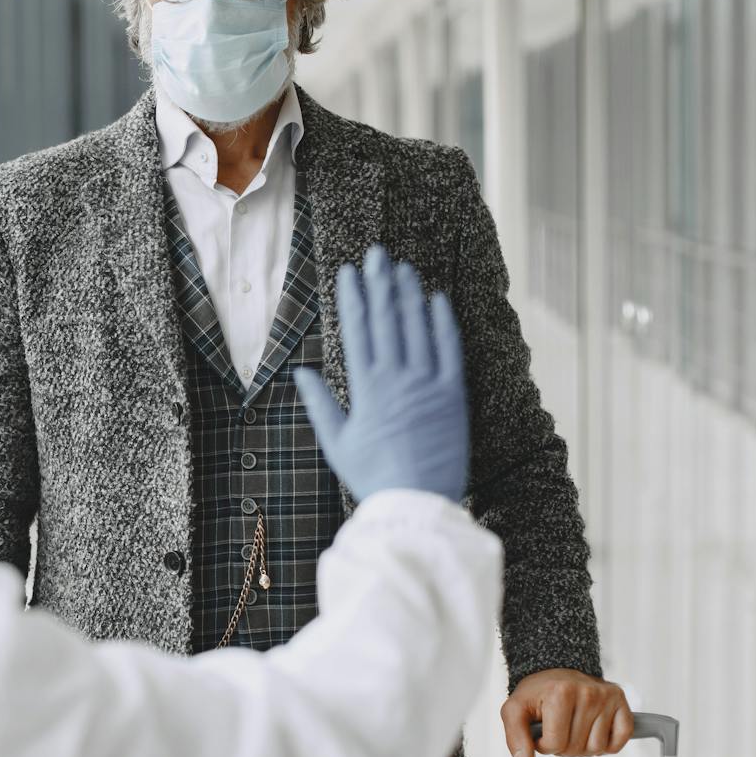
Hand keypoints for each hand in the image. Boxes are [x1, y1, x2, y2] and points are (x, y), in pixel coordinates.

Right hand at [293, 245, 467, 503]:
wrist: (416, 502)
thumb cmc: (372, 476)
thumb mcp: (336, 442)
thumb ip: (319, 404)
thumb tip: (301, 371)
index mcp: (365, 388)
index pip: (357, 330)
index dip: (353, 297)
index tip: (348, 272)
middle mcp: (396, 378)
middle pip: (387, 319)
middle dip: (380, 283)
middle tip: (377, 254)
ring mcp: (427, 384)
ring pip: (417, 327)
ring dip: (409, 294)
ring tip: (403, 268)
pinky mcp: (454, 394)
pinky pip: (449, 350)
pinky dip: (443, 322)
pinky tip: (438, 299)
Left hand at [501, 669, 632, 756]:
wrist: (556, 672)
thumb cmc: (539, 692)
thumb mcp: (516, 710)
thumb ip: (515, 737)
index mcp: (560, 692)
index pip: (554, 744)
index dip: (544, 746)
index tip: (541, 733)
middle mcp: (587, 693)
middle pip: (575, 748)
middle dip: (562, 747)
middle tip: (558, 728)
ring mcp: (606, 697)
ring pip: (597, 748)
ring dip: (583, 747)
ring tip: (574, 728)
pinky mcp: (621, 703)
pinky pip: (619, 741)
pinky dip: (607, 745)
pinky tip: (593, 732)